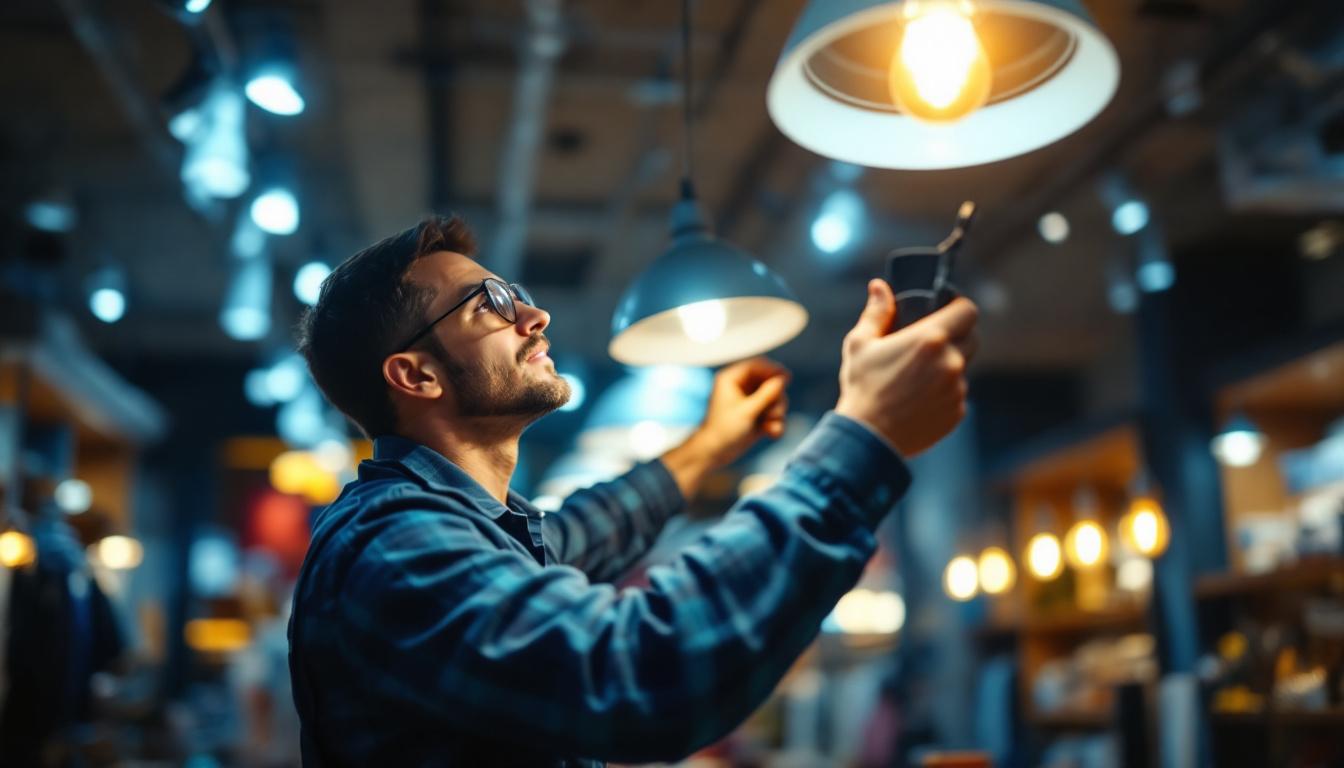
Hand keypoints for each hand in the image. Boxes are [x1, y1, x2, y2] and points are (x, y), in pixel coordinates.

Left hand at [661, 358, 789, 499]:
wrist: (715, 454)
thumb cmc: (723, 430)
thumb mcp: (747, 411)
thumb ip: (766, 394)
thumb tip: (783, 378)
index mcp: (732, 379)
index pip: (756, 365)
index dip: (773, 370)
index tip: (786, 378)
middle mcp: (742, 387)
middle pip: (770, 382)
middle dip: (776, 399)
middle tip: (774, 413)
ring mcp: (751, 402)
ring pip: (775, 399)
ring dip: (777, 412)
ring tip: (770, 425)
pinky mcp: (757, 416)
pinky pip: (773, 413)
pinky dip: (775, 422)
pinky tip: (771, 433)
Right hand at [835, 279, 978, 456]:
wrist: (868, 438)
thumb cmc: (861, 387)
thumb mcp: (860, 344)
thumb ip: (876, 312)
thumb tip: (879, 287)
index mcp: (930, 339)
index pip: (968, 311)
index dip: (960, 307)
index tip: (947, 309)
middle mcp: (951, 362)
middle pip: (972, 338)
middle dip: (956, 335)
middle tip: (931, 342)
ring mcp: (957, 389)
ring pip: (962, 368)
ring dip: (947, 367)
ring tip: (917, 377)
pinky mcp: (957, 412)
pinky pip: (957, 394)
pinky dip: (943, 393)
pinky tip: (918, 399)